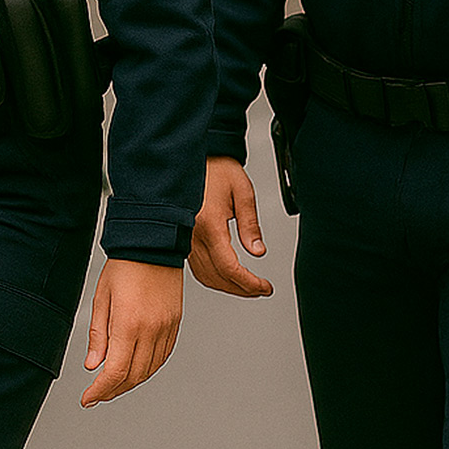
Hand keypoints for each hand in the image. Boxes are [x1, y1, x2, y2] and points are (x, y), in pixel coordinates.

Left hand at [80, 259, 182, 406]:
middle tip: (98, 394)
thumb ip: (98, 335)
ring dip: (131, 381)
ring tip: (114, 383)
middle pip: (134, 376)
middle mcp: (151, 330)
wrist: (152, 244)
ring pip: (150, 369)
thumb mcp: (101, 299)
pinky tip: (136, 368)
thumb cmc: (124, 266)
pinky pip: (163, 355)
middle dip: (114, 390)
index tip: (88, 398)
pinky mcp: (175, 323)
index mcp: (129, 324)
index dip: (100, 390)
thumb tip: (93, 366)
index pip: (116, 372)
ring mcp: (166, 328)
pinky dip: (148, 367)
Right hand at [188, 156, 272, 297]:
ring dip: (228, 287)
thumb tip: (258, 252)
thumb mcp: (243, 193)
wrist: (195, 158)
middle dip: (242, 289)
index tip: (264, 287)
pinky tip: (228, 277)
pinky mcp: (184, 239)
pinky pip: (197, 267)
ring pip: (205, 276)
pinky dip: (214, 278)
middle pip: (217, 277)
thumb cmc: (217, 169)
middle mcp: (193, 235)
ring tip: (248, 286)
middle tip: (261, 289)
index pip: (229, 268)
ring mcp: (186, 239)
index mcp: (209, 225)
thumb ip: (250, 226)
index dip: (249, 283)